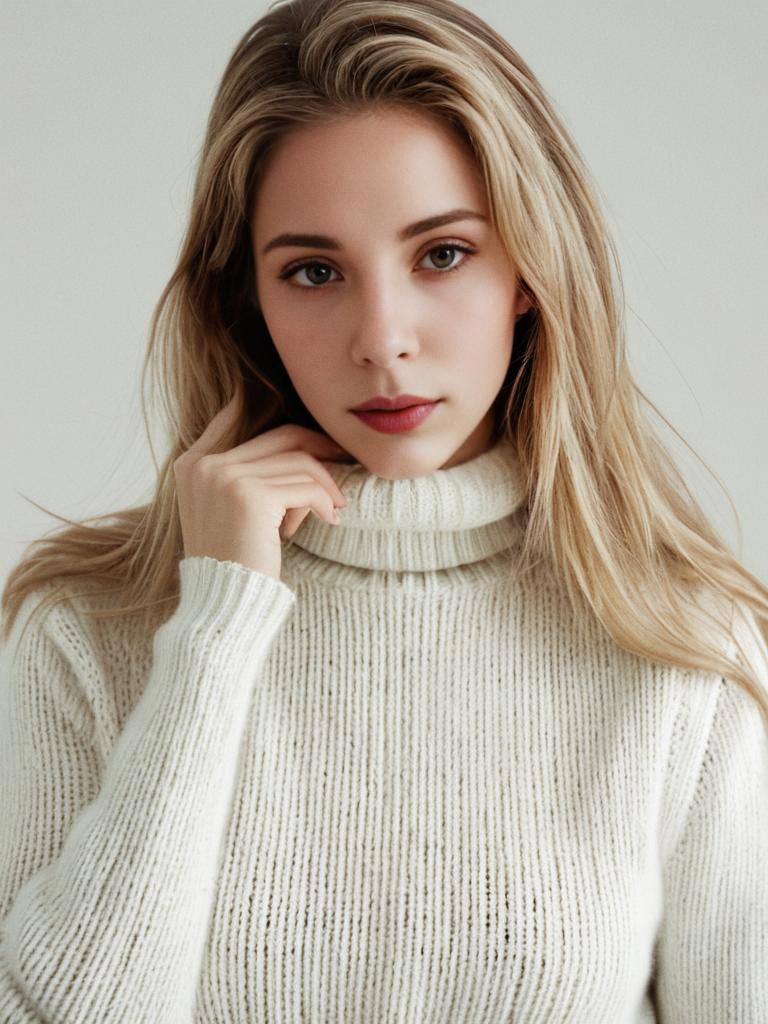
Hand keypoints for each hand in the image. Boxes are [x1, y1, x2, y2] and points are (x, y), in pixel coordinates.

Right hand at [173, 389, 347, 580]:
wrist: (223, 605)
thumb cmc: (233, 562)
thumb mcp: (228, 512)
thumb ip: (244, 475)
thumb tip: (297, 445)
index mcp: (191, 465)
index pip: (229, 418)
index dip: (259, 406)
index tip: (293, 413)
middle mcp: (204, 466)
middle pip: (280, 436)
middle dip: (318, 446)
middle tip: (343, 460)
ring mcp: (225, 478)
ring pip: (299, 462)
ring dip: (324, 486)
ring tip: (333, 509)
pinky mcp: (251, 496)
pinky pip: (306, 487)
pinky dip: (324, 502)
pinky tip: (331, 520)